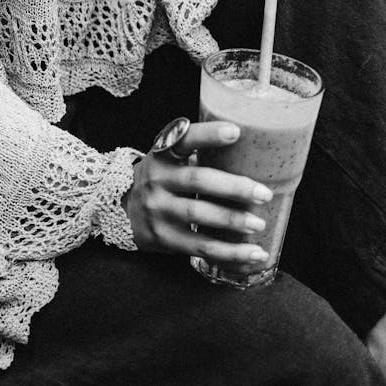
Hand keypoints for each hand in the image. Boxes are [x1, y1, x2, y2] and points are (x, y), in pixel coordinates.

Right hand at [123, 120, 272, 269]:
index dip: (208, 134)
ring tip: (258, 223)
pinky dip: (229, 253)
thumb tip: (253, 152)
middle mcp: (157, 179)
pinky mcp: (164, 238)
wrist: (122, 209)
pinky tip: (253, 253)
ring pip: (198, 215)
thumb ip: (198, 153)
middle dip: (233, 187)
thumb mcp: (169, 159)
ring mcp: (158, 209)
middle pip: (197, 180)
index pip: (184, 139)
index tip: (236, 131)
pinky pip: (200, 246)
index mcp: (163, 153)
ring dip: (232, 220)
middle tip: (263, 193)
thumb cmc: (162, 179)